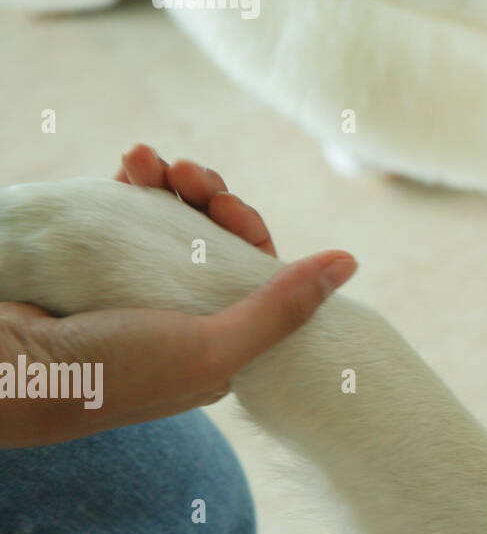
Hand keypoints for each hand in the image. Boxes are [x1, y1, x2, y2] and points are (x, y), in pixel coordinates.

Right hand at [0, 145, 355, 447]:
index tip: (223, 203)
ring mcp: (132, 290)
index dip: (246, 228)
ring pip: (171, 221)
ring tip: (143, 158)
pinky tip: (127, 164)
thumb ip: (281, 309)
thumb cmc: (107, 374)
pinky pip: (124, 214)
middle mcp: (179, 316)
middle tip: (186, 171)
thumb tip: (350, 263)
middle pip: (213, 239)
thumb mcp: (210, 348)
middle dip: (206, 195)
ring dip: (168, 181)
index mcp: (217, 345)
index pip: (254, 272)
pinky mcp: (89, 267)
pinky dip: (131, 185)